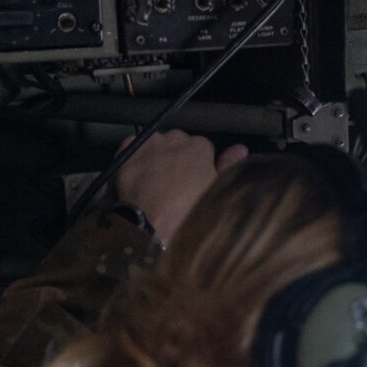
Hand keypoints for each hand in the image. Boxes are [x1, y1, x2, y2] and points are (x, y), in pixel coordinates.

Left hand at [112, 130, 248, 242]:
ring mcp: (148, 144)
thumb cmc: (192, 214)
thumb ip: (229, 166)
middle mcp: (173, 138)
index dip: (200, 167)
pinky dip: (136, 159)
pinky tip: (141, 178)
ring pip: (156, 145)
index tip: (196, 183)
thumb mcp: (218, 192)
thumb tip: (240, 149)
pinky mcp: (126, 152)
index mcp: (199, 146)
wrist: (154, 229)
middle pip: (178, 144)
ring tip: (157, 185)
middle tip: (177, 187)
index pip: (203, 149)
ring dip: (158, 158)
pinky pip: (131, 148)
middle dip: (178, 160)